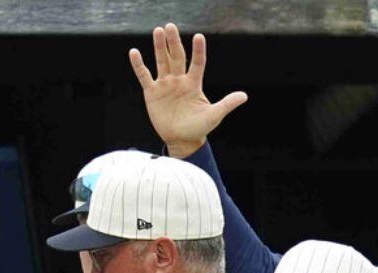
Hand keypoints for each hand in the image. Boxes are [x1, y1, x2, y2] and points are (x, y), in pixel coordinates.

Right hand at [129, 23, 247, 158]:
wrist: (181, 140)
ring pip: (162, 62)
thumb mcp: (214, 116)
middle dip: (174, 42)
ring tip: (158, 31)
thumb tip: (244, 96)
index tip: (198, 37)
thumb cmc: (198, 127)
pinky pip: (144, 76)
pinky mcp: (152, 93)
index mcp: (194, 83)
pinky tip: (134, 52)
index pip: (197, 63)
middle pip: (177, 57)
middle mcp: (179, 80)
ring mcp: (165, 85)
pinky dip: (139, 65)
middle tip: (170, 26)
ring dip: (159, 47)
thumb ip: (227, 104)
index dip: (198, 51)